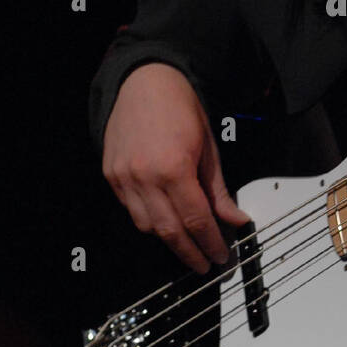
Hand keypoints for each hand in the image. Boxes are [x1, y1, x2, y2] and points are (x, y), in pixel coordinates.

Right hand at [102, 63, 250, 272]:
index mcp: (174, 168)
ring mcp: (124, 178)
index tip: (221, 256)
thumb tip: (234, 219)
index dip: (210, 243)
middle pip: (170, 231)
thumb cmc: (180, 109)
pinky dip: (150, 221)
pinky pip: (131, 211)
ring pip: (147, 226)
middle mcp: (145, 177)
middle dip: (190, 253)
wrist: (145, 83)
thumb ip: (218, 190)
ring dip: (169, 240)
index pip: (196, 220)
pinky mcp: (111, 176)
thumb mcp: (209, 149)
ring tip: (188, 246)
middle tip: (205, 264)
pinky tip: (165, 222)